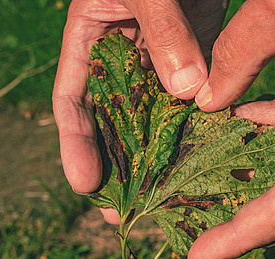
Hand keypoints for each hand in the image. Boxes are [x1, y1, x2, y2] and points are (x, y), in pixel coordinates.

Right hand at [52, 0, 226, 197]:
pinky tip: (201, 155)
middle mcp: (125, 56)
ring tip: (160, 198)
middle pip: (114, 119)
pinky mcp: (195, 54)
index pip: (73, 101)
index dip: (76, 143)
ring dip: (158, 156)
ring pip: (155, 114)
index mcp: (93, 40)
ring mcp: (161, 59)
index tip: (85, 183)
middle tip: (121, 210)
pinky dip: (195, 124)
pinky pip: (193, 95)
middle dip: (117, 165)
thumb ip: (164, 32)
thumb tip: (187, 91)